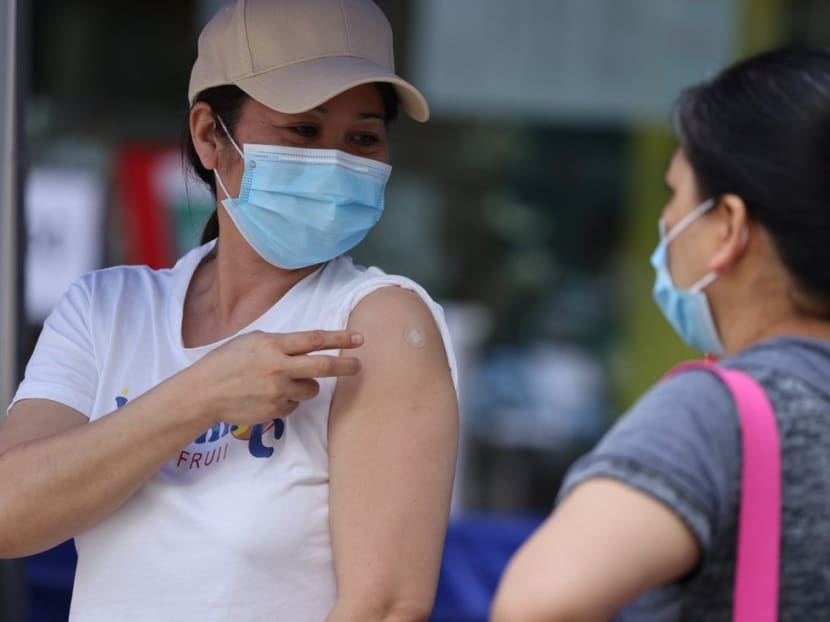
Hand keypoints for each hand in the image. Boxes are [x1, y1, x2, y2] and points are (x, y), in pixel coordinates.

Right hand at [184, 329, 362, 426]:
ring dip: (306, 385)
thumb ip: (280, 343)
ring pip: (311, 389)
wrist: (203, 393)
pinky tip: (267, 396)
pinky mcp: (276, 411)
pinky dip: (288, 400)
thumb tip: (307, 346)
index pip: (314, 340)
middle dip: (345, 366)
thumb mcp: (252, 341)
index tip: (359, 339)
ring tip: (282, 381)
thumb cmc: (226, 362)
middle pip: (323, 367)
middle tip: (358, 366)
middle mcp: (278, 368)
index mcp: (273, 346)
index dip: (340, 338)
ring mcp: (278, 392)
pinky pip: (294, 405)